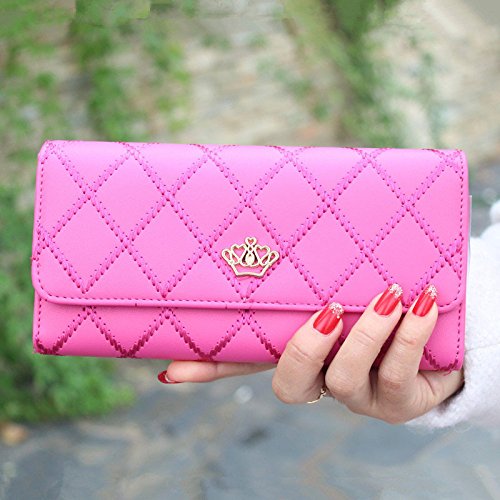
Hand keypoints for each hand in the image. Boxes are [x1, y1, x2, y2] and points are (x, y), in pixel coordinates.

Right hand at [159, 283, 464, 424]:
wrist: (444, 326)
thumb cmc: (383, 296)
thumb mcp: (345, 278)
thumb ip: (318, 265)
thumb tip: (287, 216)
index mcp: (301, 349)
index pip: (245, 363)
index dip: (209, 369)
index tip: (170, 370)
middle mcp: (322, 378)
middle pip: (290, 386)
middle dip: (305, 349)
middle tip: (329, 310)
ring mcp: (358, 394)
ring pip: (343, 380)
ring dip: (366, 334)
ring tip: (389, 294)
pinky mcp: (398, 400)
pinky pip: (398, 372)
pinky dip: (408, 334)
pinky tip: (421, 301)